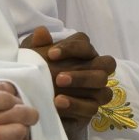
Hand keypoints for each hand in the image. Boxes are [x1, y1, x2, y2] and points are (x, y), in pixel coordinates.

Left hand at [22, 25, 115, 139]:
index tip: (50, 54)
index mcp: (83, 53)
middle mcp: (95, 69)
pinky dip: (75, 105)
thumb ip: (37, 46)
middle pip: (106, 64)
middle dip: (82, 71)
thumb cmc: (37, 73)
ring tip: (58, 94)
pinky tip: (58, 104)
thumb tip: (41, 31)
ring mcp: (96, 90)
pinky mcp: (91, 108)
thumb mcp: (32, 59)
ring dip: (82, 88)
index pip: (86, 43)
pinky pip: (92, 108)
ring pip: (103, 85)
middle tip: (58, 77)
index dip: (71, 47)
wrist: (33, 100)